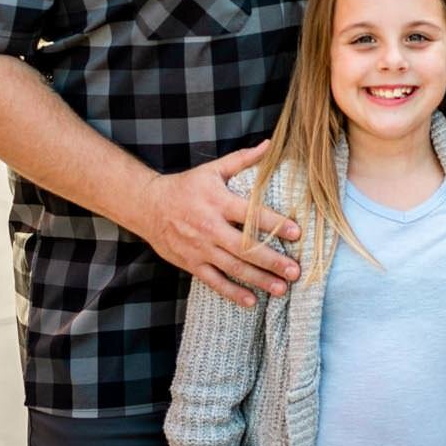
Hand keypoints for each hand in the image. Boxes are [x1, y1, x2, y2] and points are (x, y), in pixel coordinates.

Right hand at [132, 141, 301, 307]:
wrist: (148, 206)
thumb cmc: (186, 186)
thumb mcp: (213, 170)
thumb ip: (242, 159)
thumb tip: (270, 144)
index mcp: (217, 201)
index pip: (250, 214)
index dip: (275, 224)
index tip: (297, 233)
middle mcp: (209, 226)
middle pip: (245, 246)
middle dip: (272, 260)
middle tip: (296, 271)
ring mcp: (199, 248)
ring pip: (233, 267)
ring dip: (259, 279)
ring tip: (282, 288)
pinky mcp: (191, 263)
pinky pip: (214, 281)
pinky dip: (232, 292)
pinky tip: (251, 301)